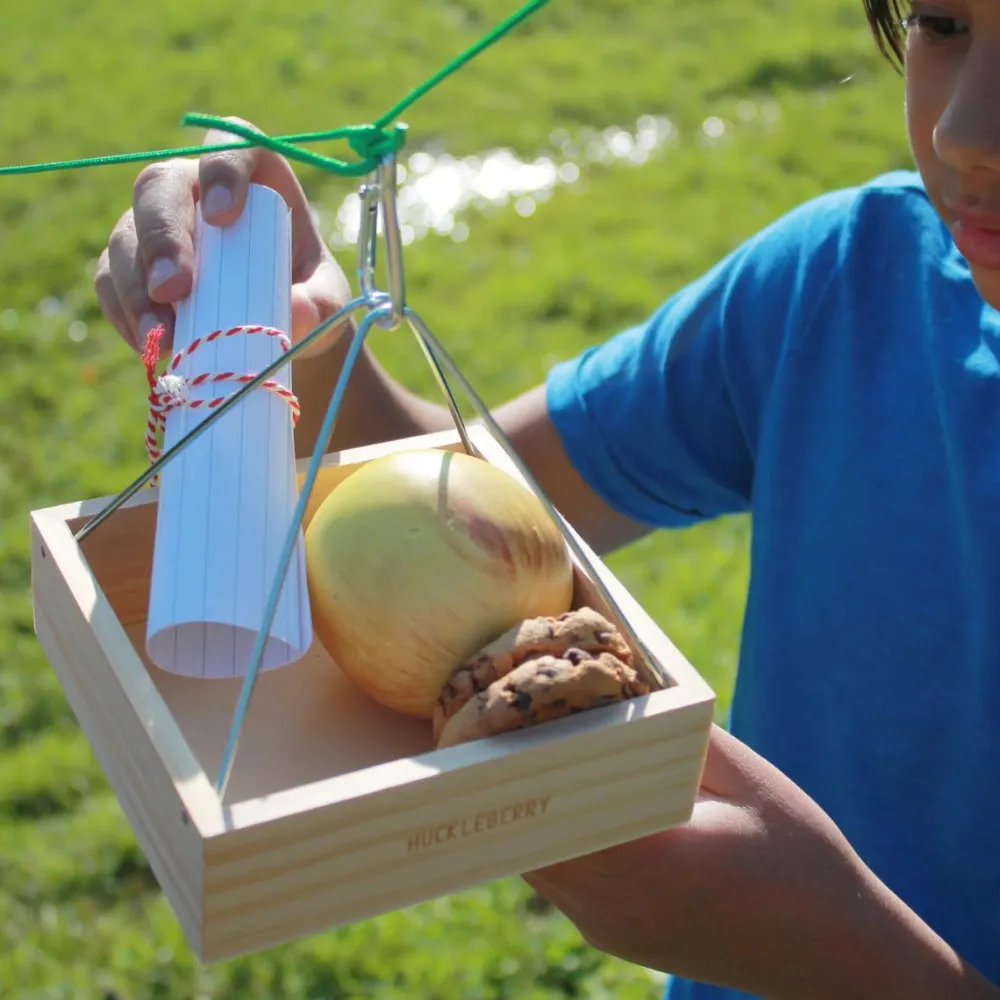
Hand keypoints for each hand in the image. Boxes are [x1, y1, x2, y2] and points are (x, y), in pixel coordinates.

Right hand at [94, 116, 352, 361]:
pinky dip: (124, 311)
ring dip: (136, 286)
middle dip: (161, 237)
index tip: (223, 216)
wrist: (279, 328)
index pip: (228, 146)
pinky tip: (147, 345)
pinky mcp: (133, 265)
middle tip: (175, 290)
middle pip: (159, 186)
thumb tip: (296, 313)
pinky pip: (110, 278)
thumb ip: (318, 304)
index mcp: (252, 176)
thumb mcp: (325, 301)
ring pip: (126, 235)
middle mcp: (194, 187)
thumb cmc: (307, 297)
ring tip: (162, 334)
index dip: (219, 171)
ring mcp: (157, 224)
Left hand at [523, 724, 994, 999]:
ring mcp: (605, 926)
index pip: (544, 801)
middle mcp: (608, 902)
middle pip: (522, 827)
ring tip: (527, 743)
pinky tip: (567, 792)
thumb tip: (620, 682)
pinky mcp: (613, 933)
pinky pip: (558, 873)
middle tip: (501, 710)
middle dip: (510, 770)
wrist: (833, 954)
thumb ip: (677, 731)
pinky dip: (552, 829)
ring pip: (532, 853)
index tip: (499, 704)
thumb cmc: (799, 859)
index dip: (513, 752)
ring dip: (529, 801)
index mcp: (641, 859)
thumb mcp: (745, 778)